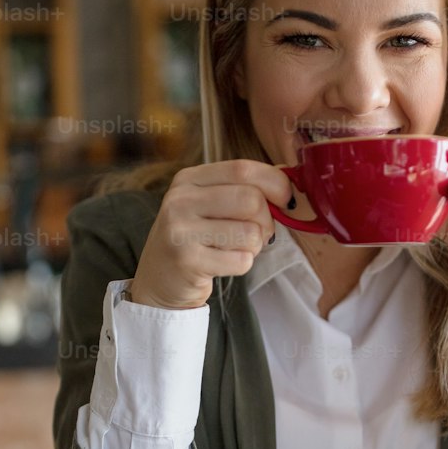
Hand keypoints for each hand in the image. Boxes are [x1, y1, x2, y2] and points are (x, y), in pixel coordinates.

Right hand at [130, 160, 293, 309]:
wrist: (159, 279)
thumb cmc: (195, 238)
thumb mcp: (209, 204)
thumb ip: (242, 190)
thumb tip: (288, 184)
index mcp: (189, 179)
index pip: (242, 169)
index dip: (275, 183)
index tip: (286, 200)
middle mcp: (180, 200)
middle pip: (251, 200)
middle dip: (267, 221)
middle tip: (259, 234)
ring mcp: (180, 230)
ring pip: (250, 233)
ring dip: (254, 246)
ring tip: (236, 250)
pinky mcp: (187, 260)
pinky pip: (241, 260)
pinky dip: (243, 264)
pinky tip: (224, 264)